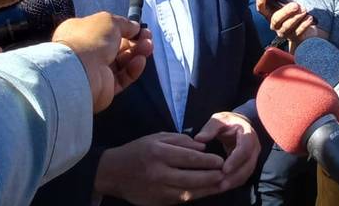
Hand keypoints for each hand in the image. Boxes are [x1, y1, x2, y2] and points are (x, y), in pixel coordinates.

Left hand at [51, 12, 152, 112]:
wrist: (81, 71)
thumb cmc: (90, 40)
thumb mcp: (109, 20)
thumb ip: (124, 23)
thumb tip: (135, 27)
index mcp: (81, 33)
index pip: (105, 31)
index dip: (123, 28)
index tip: (138, 27)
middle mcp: (87, 52)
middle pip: (117, 46)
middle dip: (135, 41)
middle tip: (148, 37)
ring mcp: (96, 71)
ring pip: (122, 61)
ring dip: (137, 53)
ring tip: (148, 46)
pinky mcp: (106, 87)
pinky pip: (123, 77)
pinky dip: (133, 69)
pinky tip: (141, 61)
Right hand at [94, 132, 224, 204]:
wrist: (113, 173)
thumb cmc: (137, 151)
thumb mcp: (156, 138)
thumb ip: (180, 141)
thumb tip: (202, 147)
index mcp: (159, 153)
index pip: (189, 158)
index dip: (207, 161)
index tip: (220, 160)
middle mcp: (159, 173)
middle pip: (191, 178)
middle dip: (211, 177)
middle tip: (226, 174)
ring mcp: (158, 191)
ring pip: (188, 193)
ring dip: (207, 190)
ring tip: (221, 185)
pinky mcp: (157, 202)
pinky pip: (180, 200)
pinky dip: (194, 196)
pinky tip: (204, 192)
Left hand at [194, 111, 260, 191]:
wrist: (238, 124)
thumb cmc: (227, 122)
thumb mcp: (218, 120)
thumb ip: (210, 128)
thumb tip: (198, 139)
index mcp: (248, 134)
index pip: (245, 149)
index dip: (236, 160)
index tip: (224, 169)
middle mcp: (254, 147)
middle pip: (248, 165)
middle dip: (235, 176)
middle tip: (220, 184)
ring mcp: (253, 157)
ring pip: (247, 173)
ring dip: (234, 182)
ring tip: (219, 188)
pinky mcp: (248, 164)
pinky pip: (244, 176)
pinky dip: (234, 182)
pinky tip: (221, 187)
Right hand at [255, 0, 317, 46]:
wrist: (305, 28)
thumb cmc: (292, 13)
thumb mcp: (285, 3)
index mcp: (270, 15)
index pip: (262, 10)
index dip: (260, 4)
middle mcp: (275, 25)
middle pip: (276, 19)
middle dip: (285, 11)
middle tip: (295, 5)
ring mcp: (284, 32)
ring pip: (288, 25)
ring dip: (296, 17)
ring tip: (304, 10)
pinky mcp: (295, 38)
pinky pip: (299, 31)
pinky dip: (304, 24)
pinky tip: (309, 18)